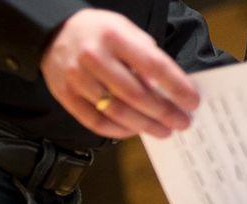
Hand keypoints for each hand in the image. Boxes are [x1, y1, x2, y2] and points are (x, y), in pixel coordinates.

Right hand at [41, 9, 198, 138]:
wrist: (53, 32)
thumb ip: (146, 56)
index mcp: (114, 36)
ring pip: (117, 111)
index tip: (192, 102)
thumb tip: (170, 89)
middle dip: (164, 113)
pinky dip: (119, 131)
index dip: (177, 87)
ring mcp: (77, 78)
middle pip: (136, 94)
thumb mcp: (126, 31)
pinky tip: (135, 131)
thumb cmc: (99, 33)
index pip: (153, 66)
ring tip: (164, 130)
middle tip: (182, 122)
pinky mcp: (65, 95)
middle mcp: (94, 57)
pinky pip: (96, 122)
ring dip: (145, 126)